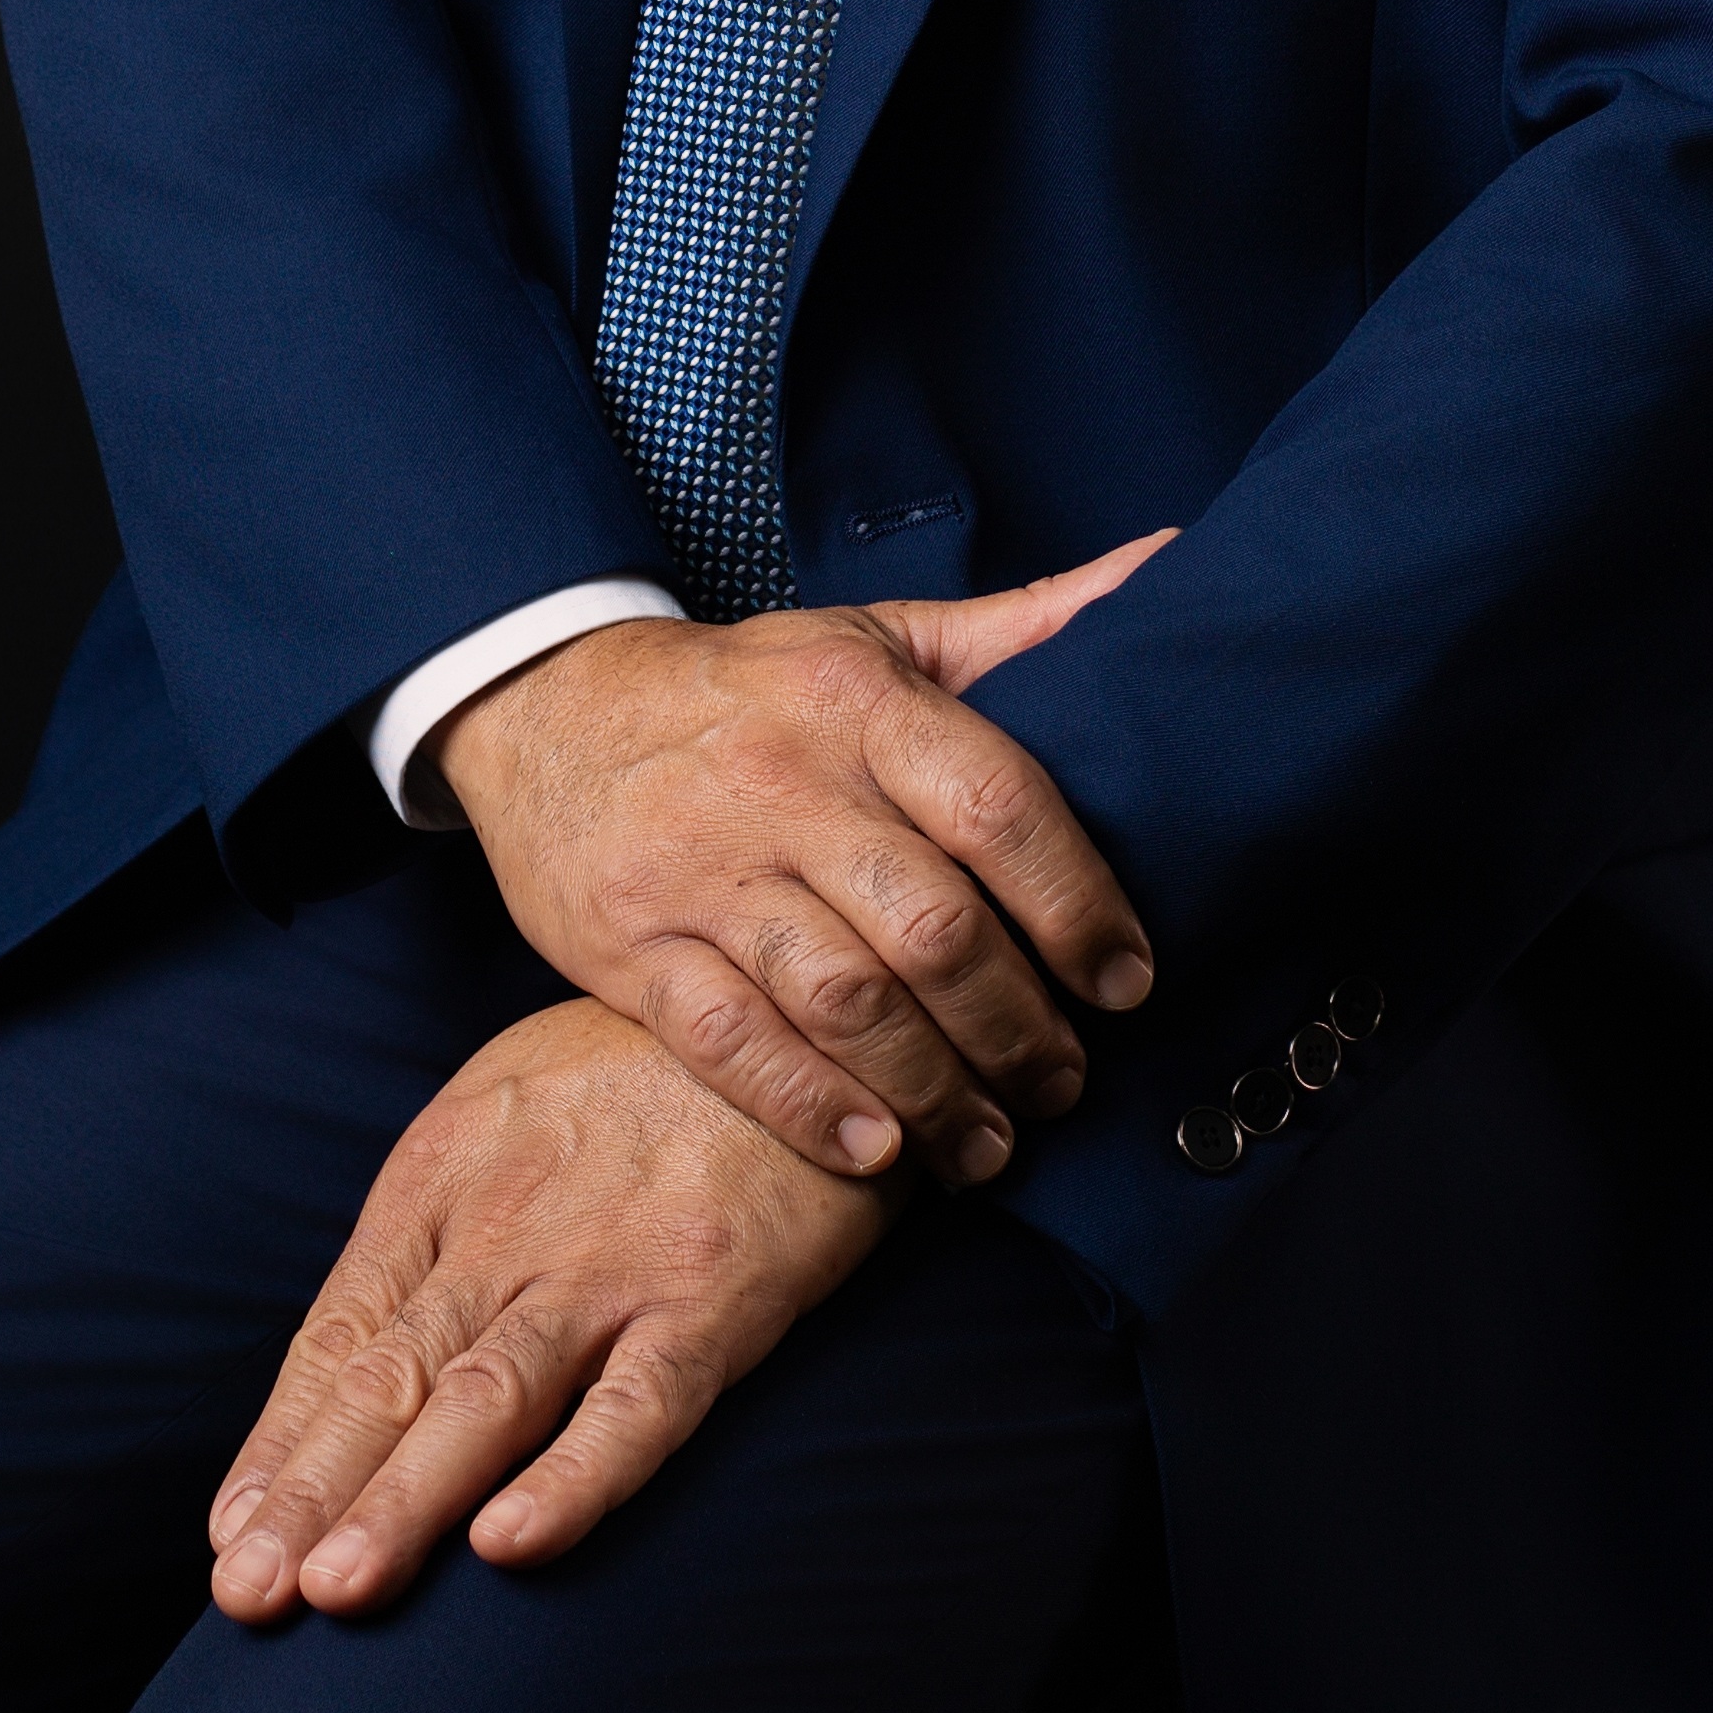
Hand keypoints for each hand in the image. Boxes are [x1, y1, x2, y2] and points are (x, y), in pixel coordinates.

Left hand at [205, 1001, 882, 1620]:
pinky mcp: (713, 1298)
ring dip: (406, 1496)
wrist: (791, 1004)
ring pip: (487, 1396)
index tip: (231, 1536)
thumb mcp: (506, 1107)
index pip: (342, 1331)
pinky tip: (513, 1542)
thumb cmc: (638, 1070)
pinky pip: (638, 1402)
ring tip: (339, 1590)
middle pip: (392, 1375)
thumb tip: (357, 1345)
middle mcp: (508, 1228)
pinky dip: (573, 1473)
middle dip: (312, 1491)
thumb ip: (439, 1220)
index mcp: (444, 1175)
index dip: (284, 1440)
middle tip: (248, 1593)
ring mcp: (609, 1267)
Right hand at [432, 537, 1170, 1191]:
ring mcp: (704, 872)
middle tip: (1064, 1081)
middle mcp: (784, 784)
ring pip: (845, 1000)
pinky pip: (734, 1044)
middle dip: (1019, 1027)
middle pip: (933, 927)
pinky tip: (877, 1148)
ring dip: (937, 1089)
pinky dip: (812, 1106)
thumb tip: (1166, 564)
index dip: (1079, 905)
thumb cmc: (750, 690)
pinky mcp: (634, 949)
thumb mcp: (879, 636)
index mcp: (858, 702)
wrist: (546, 708)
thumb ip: (1026, 624)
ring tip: (991, 1140)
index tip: (1127, 982)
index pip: (999, 807)